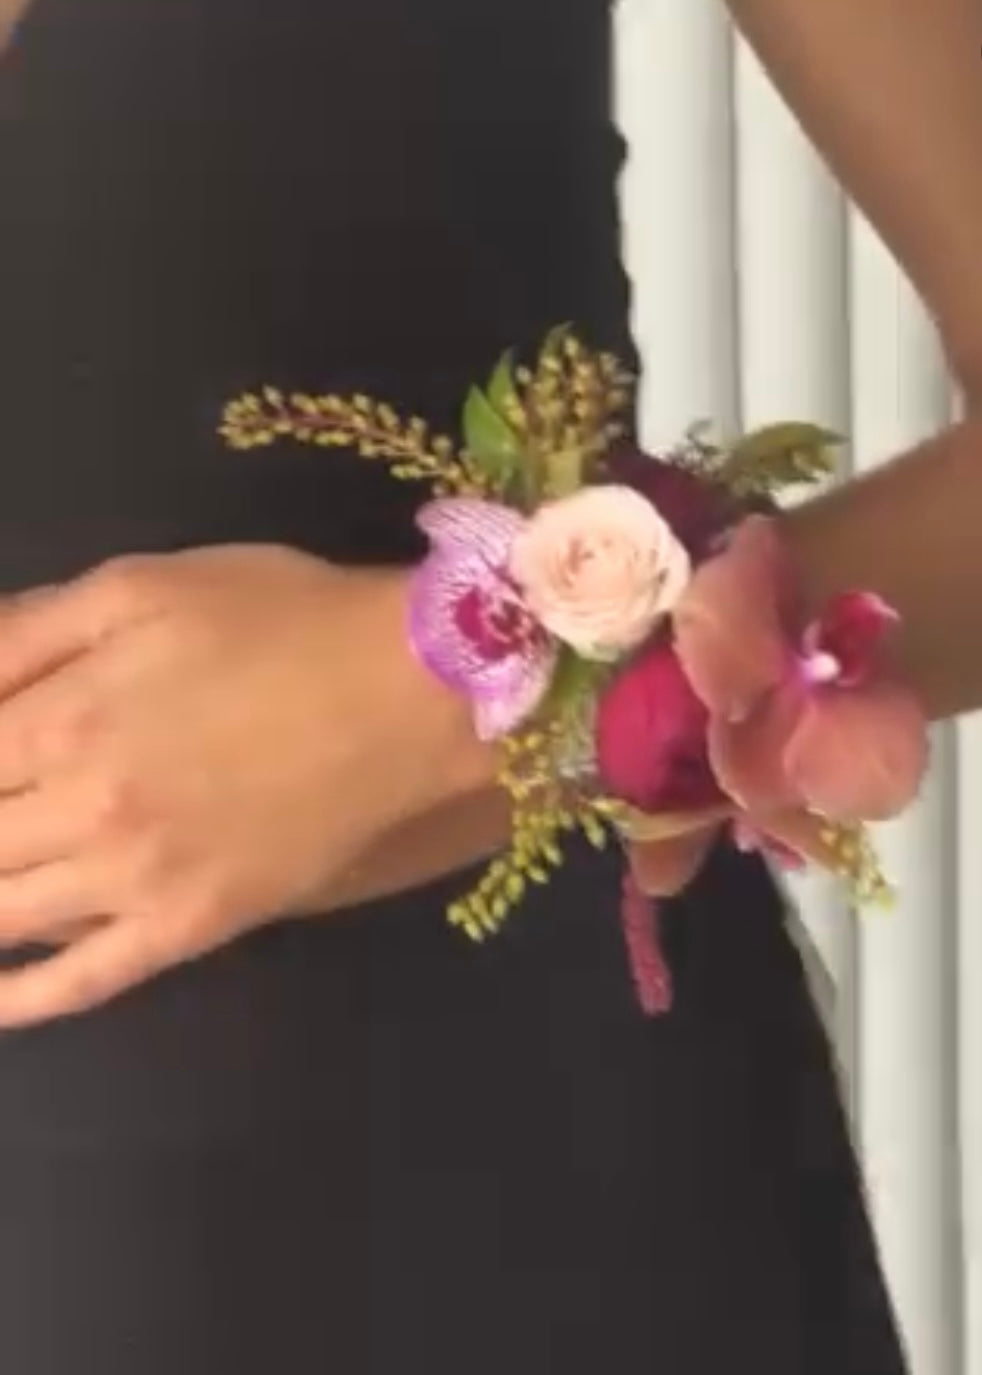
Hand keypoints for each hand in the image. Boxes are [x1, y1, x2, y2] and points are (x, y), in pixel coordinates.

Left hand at [0, 546, 489, 1025]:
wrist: (406, 693)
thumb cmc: (278, 621)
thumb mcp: (140, 587)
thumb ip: (22, 632)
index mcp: (58, 720)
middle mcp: (78, 814)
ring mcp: (134, 883)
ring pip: (2, 916)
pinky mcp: (190, 927)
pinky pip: (86, 980)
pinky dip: (22, 999)